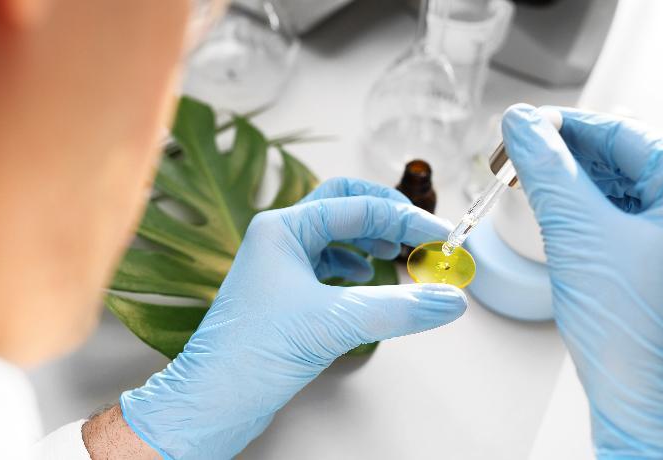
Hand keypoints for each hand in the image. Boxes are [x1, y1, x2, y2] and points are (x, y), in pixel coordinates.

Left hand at [120, 178, 467, 458]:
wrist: (212, 400)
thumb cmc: (253, 354)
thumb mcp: (336, 323)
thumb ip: (399, 308)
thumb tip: (450, 300)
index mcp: (283, 227)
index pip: (358, 206)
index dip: (406, 219)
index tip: (441, 236)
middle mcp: (279, 238)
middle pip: (343, 204)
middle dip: (384, 214)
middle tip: (418, 232)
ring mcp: (280, 264)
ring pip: (335, 233)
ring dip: (370, 238)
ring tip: (398, 254)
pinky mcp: (285, 292)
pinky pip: (326, 263)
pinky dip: (354, 264)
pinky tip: (366, 277)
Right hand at [503, 105, 662, 457]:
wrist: (640, 401)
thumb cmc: (632, 333)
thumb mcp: (580, 236)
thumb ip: (547, 172)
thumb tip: (521, 125)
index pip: (623, 133)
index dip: (567, 124)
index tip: (524, 125)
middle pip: (617, 156)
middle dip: (563, 152)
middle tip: (517, 156)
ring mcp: (660, 235)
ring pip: (608, 184)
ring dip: (564, 179)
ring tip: (525, 181)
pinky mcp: (643, 257)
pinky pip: (604, 214)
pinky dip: (571, 207)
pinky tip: (546, 209)